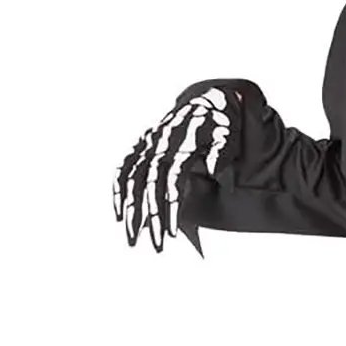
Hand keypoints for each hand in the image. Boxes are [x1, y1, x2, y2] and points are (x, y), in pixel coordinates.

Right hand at [113, 85, 239, 249]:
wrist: (207, 99)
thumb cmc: (220, 124)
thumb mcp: (227, 135)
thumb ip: (220, 152)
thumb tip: (211, 169)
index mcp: (180, 143)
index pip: (171, 181)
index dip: (171, 207)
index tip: (173, 232)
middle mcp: (158, 144)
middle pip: (149, 186)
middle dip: (150, 218)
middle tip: (155, 246)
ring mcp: (146, 145)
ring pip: (132, 181)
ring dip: (130, 211)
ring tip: (132, 239)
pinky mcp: (140, 147)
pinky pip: (123, 170)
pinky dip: (118, 192)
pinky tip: (119, 214)